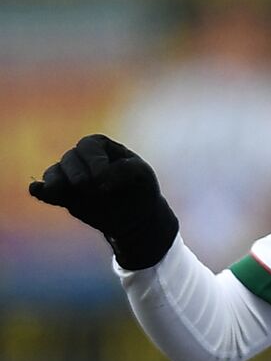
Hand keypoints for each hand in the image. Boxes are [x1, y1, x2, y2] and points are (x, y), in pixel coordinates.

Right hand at [29, 134, 178, 270]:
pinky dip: (41, 191)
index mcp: (101, 147)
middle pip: (70, 158)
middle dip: (77, 173)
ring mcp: (70, 177)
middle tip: (89, 188)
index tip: (103, 179)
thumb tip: (102, 180)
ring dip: (57, 182)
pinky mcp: (64, 196)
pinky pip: (47, 192)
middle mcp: (82, 159)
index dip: (94, 161)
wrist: (135, 215)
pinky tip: (37, 190)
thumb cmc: (140, 187)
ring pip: (55, 173)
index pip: (89, 146)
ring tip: (59, 190)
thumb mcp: (142, 174)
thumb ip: (126, 170)